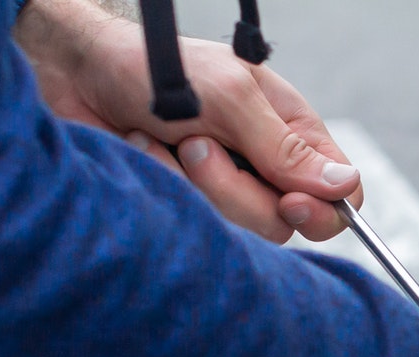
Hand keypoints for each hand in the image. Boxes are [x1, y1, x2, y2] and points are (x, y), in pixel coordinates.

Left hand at [15, 0, 360, 241]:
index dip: (323, 209)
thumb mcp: (230, 97)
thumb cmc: (153, 67)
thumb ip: (286, 147)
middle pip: (286, 220)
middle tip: (197, 143)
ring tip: (166, 139)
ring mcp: (225, 189)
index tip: (287, 199)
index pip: (340, 194)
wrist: (74, 73)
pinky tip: (143, 151)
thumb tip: (345, 186)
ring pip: (240, 227)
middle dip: (235, 187)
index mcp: (290, 133)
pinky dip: (163, 184)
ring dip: (195, 182)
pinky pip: (195, 225)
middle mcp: (264, 167)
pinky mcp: (188, 207)